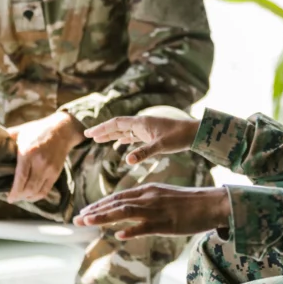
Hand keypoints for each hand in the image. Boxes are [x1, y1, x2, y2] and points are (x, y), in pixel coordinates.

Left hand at [7, 112, 83, 203]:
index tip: (8, 197)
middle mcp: (39, 162)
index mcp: (28, 153)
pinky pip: (46, 190)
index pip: (20, 178)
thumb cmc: (38, 129)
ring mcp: (49, 168)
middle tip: (12, 198)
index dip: (14, 191)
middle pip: (28, 188)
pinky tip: (31, 196)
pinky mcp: (56, 172)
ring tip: (20, 197)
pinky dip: (38, 196)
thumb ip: (7, 138)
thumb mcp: (21, 131)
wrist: (62, 129)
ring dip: (27, 197)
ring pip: (37, 191)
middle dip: (19, 196)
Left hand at [73, 184, 230, 239]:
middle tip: (77, 218)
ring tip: (87, 222)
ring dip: (104, 217)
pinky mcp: (166, 223)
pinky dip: (131, 230)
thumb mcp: (163, 197)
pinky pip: (145, 227)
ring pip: (125, 212)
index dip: (100, 204)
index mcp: (148, 190)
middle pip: (116, 203)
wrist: (210, 203)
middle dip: (95, 211)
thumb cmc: (188, 202)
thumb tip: (128, 218)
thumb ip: (145, 204)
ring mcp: (156, 210)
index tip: (84, 211)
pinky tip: (119, 235)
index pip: (118, 197)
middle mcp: (148, 197)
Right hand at [84, 115, 199, 165]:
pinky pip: (133, 135)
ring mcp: (146, 128)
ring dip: (112, 135)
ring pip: (125, 130)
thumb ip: (143, 153)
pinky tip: (121, 143)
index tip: (88, 133)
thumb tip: (126, 160)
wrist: (195, 133)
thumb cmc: (179, 137)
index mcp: (141, 123)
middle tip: (88, 136)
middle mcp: (141, 124)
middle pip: (117, 126)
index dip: (101, 128)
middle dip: (103, 131)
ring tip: (99, 140)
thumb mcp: (161, 146)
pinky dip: (124, 139)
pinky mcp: (152, 134)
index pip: (116, 124)